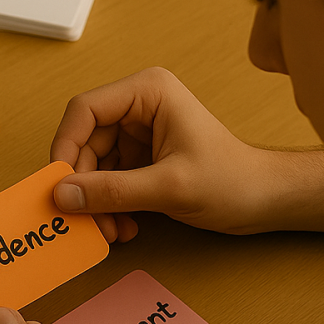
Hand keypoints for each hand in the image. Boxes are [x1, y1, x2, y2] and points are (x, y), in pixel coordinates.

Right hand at [50, 66, 298, 240]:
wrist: (264, 200)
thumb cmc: (232, 181)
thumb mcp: (168, 187)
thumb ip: (112, 190)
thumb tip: (62, 194)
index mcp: (148, 92)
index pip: (85, 110)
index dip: (66, 147)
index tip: (60, 185)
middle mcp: (139, 107)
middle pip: (85, 143)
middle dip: (85, 186)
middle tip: (88, 221)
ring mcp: (138, 133)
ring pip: (93, 167)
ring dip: (96, 203)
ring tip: (112, 231)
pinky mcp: (141, 158)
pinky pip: (108, 180)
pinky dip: (109, 206)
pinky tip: (123, 227)